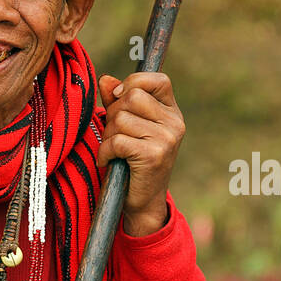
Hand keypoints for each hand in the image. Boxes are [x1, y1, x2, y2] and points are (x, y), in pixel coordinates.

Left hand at [97, 71, 184, 236]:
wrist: (143, 201)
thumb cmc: (132, 160)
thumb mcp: (128, 126)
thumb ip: (117, 101)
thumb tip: (106, 80)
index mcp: (171, 112)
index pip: (158, 79)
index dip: (134, 82)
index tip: (120, 97)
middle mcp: (174, 123)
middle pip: (131, 97)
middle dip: (113, 114)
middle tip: (115, 134)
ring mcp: (167, 139)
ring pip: (120, 119)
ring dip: (108, 135)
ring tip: (115, 151)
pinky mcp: (153, 156)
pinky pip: (116, 141)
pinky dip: (105, 152)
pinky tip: (110, 161)